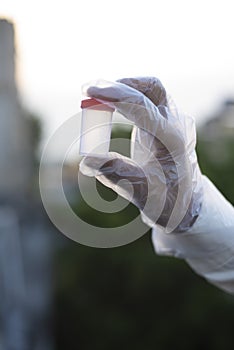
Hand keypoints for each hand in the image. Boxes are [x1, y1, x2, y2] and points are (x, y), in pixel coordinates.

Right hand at [80, 77, 202, 232]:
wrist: (186, 202)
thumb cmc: (167, 200)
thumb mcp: (140, 191)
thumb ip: (115, 173)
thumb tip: (86, 161)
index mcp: (170, 139)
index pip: (142, 106)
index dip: (115, 95)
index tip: (89, 91)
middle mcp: (174, 125)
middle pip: (151, 87)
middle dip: (120, 85)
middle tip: (90, 90)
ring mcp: (172, 122)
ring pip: (150, 91)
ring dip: (123, 90)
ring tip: (97, 99)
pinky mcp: (165, 124)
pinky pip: (147, 102)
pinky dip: (127, 100)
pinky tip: (110, 107)